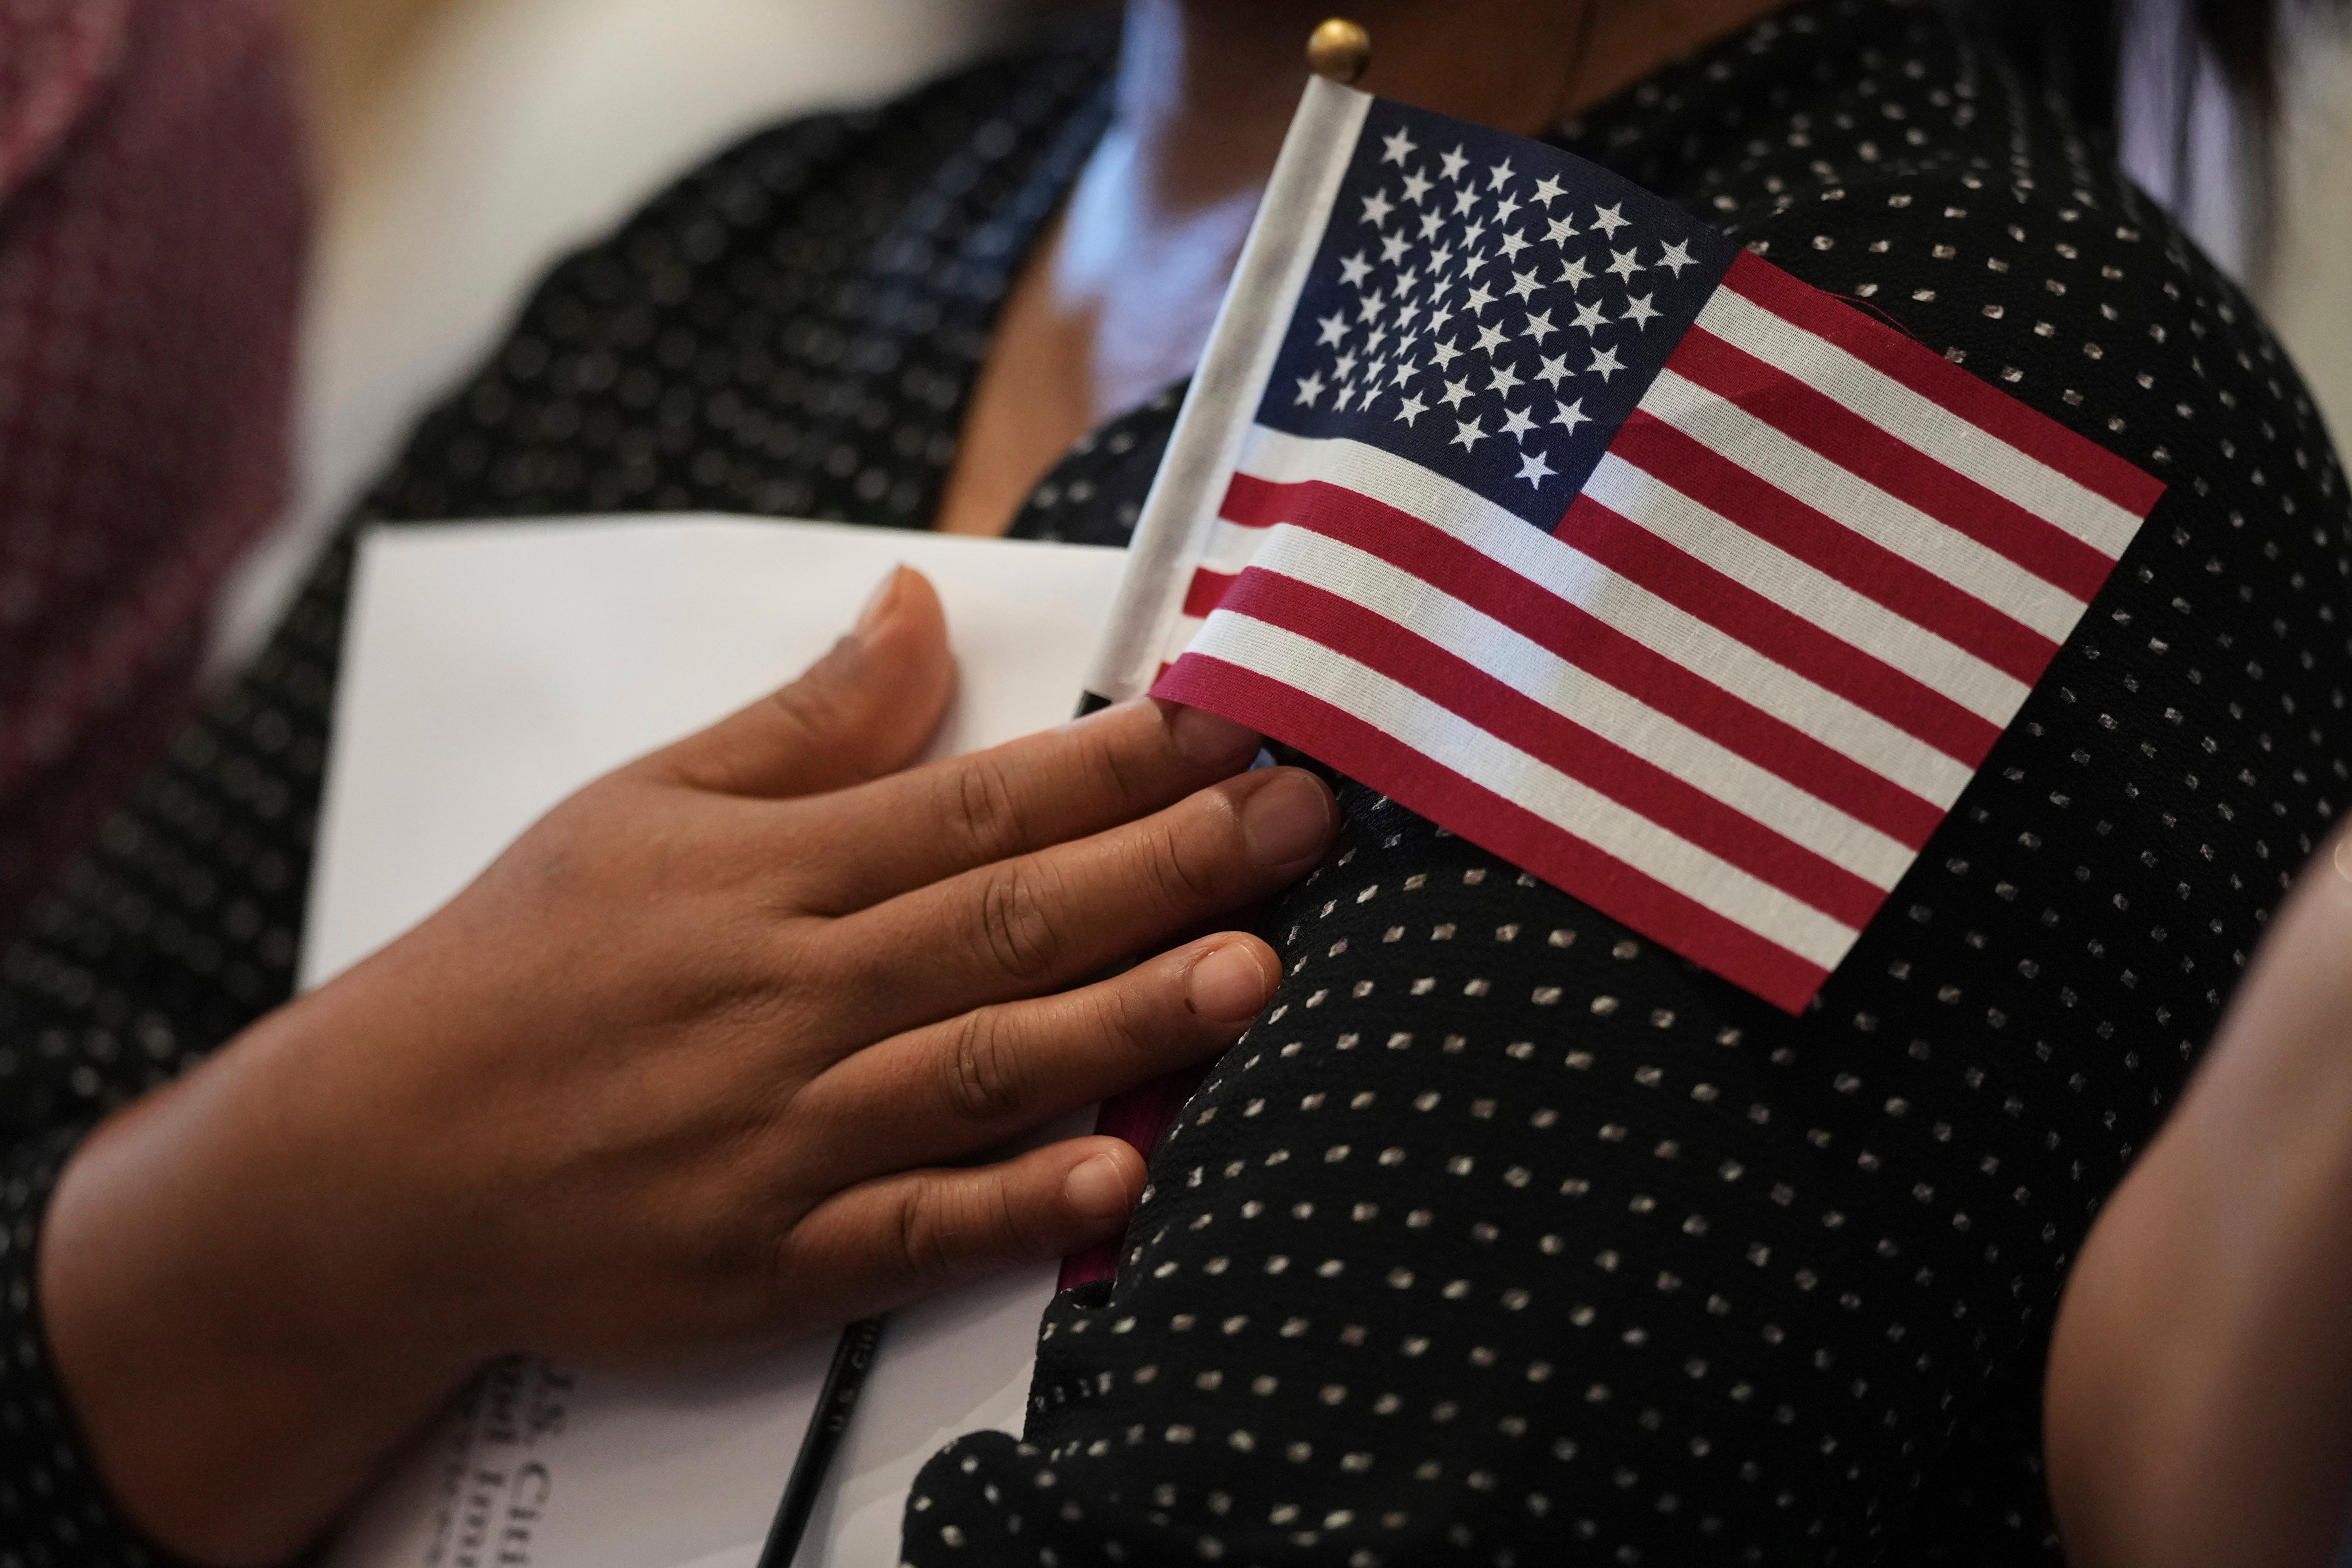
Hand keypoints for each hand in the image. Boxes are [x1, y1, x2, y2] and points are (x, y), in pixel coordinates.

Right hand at [37, 567, 1336, 1565]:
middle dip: (1167, 868)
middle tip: (1303, 820)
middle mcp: (786, 998)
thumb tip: (919, 606)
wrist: (384, 1163)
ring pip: (984, 1068)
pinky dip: (1018, 1207)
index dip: (1115, 768)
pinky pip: (916, 1235)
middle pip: (1006, 922)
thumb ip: (801, 724)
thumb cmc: (524, 965)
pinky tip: (1121, 1175)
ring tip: (1255, 968)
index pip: (973, 808)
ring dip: (1128, 1019)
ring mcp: (783, 1137)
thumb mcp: (639, 809)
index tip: (1230, 726)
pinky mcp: (774, 1260)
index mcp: (763, 877)